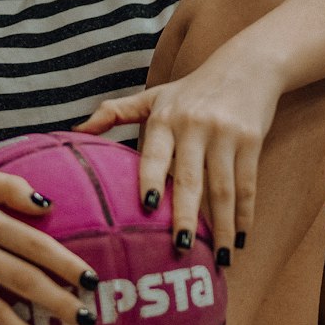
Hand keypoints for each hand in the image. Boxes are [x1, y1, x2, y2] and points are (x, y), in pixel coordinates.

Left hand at [75, 45, 281, 255]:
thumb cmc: (192, 89)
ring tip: (220, 259)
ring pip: (222, 188)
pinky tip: (240, 239)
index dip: (151, 180)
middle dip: (187, 216)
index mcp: (164, 118)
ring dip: (222, 226)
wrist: (246, 65)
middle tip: (182, 249)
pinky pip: (247, 184)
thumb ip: (114, 112)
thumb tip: (73, 130)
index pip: (154, 154)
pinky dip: (245, 214)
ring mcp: (224, 134)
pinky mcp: (251, 141)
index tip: (148, 208)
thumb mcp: (153, 96)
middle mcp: (193, 126)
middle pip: (189, 179)